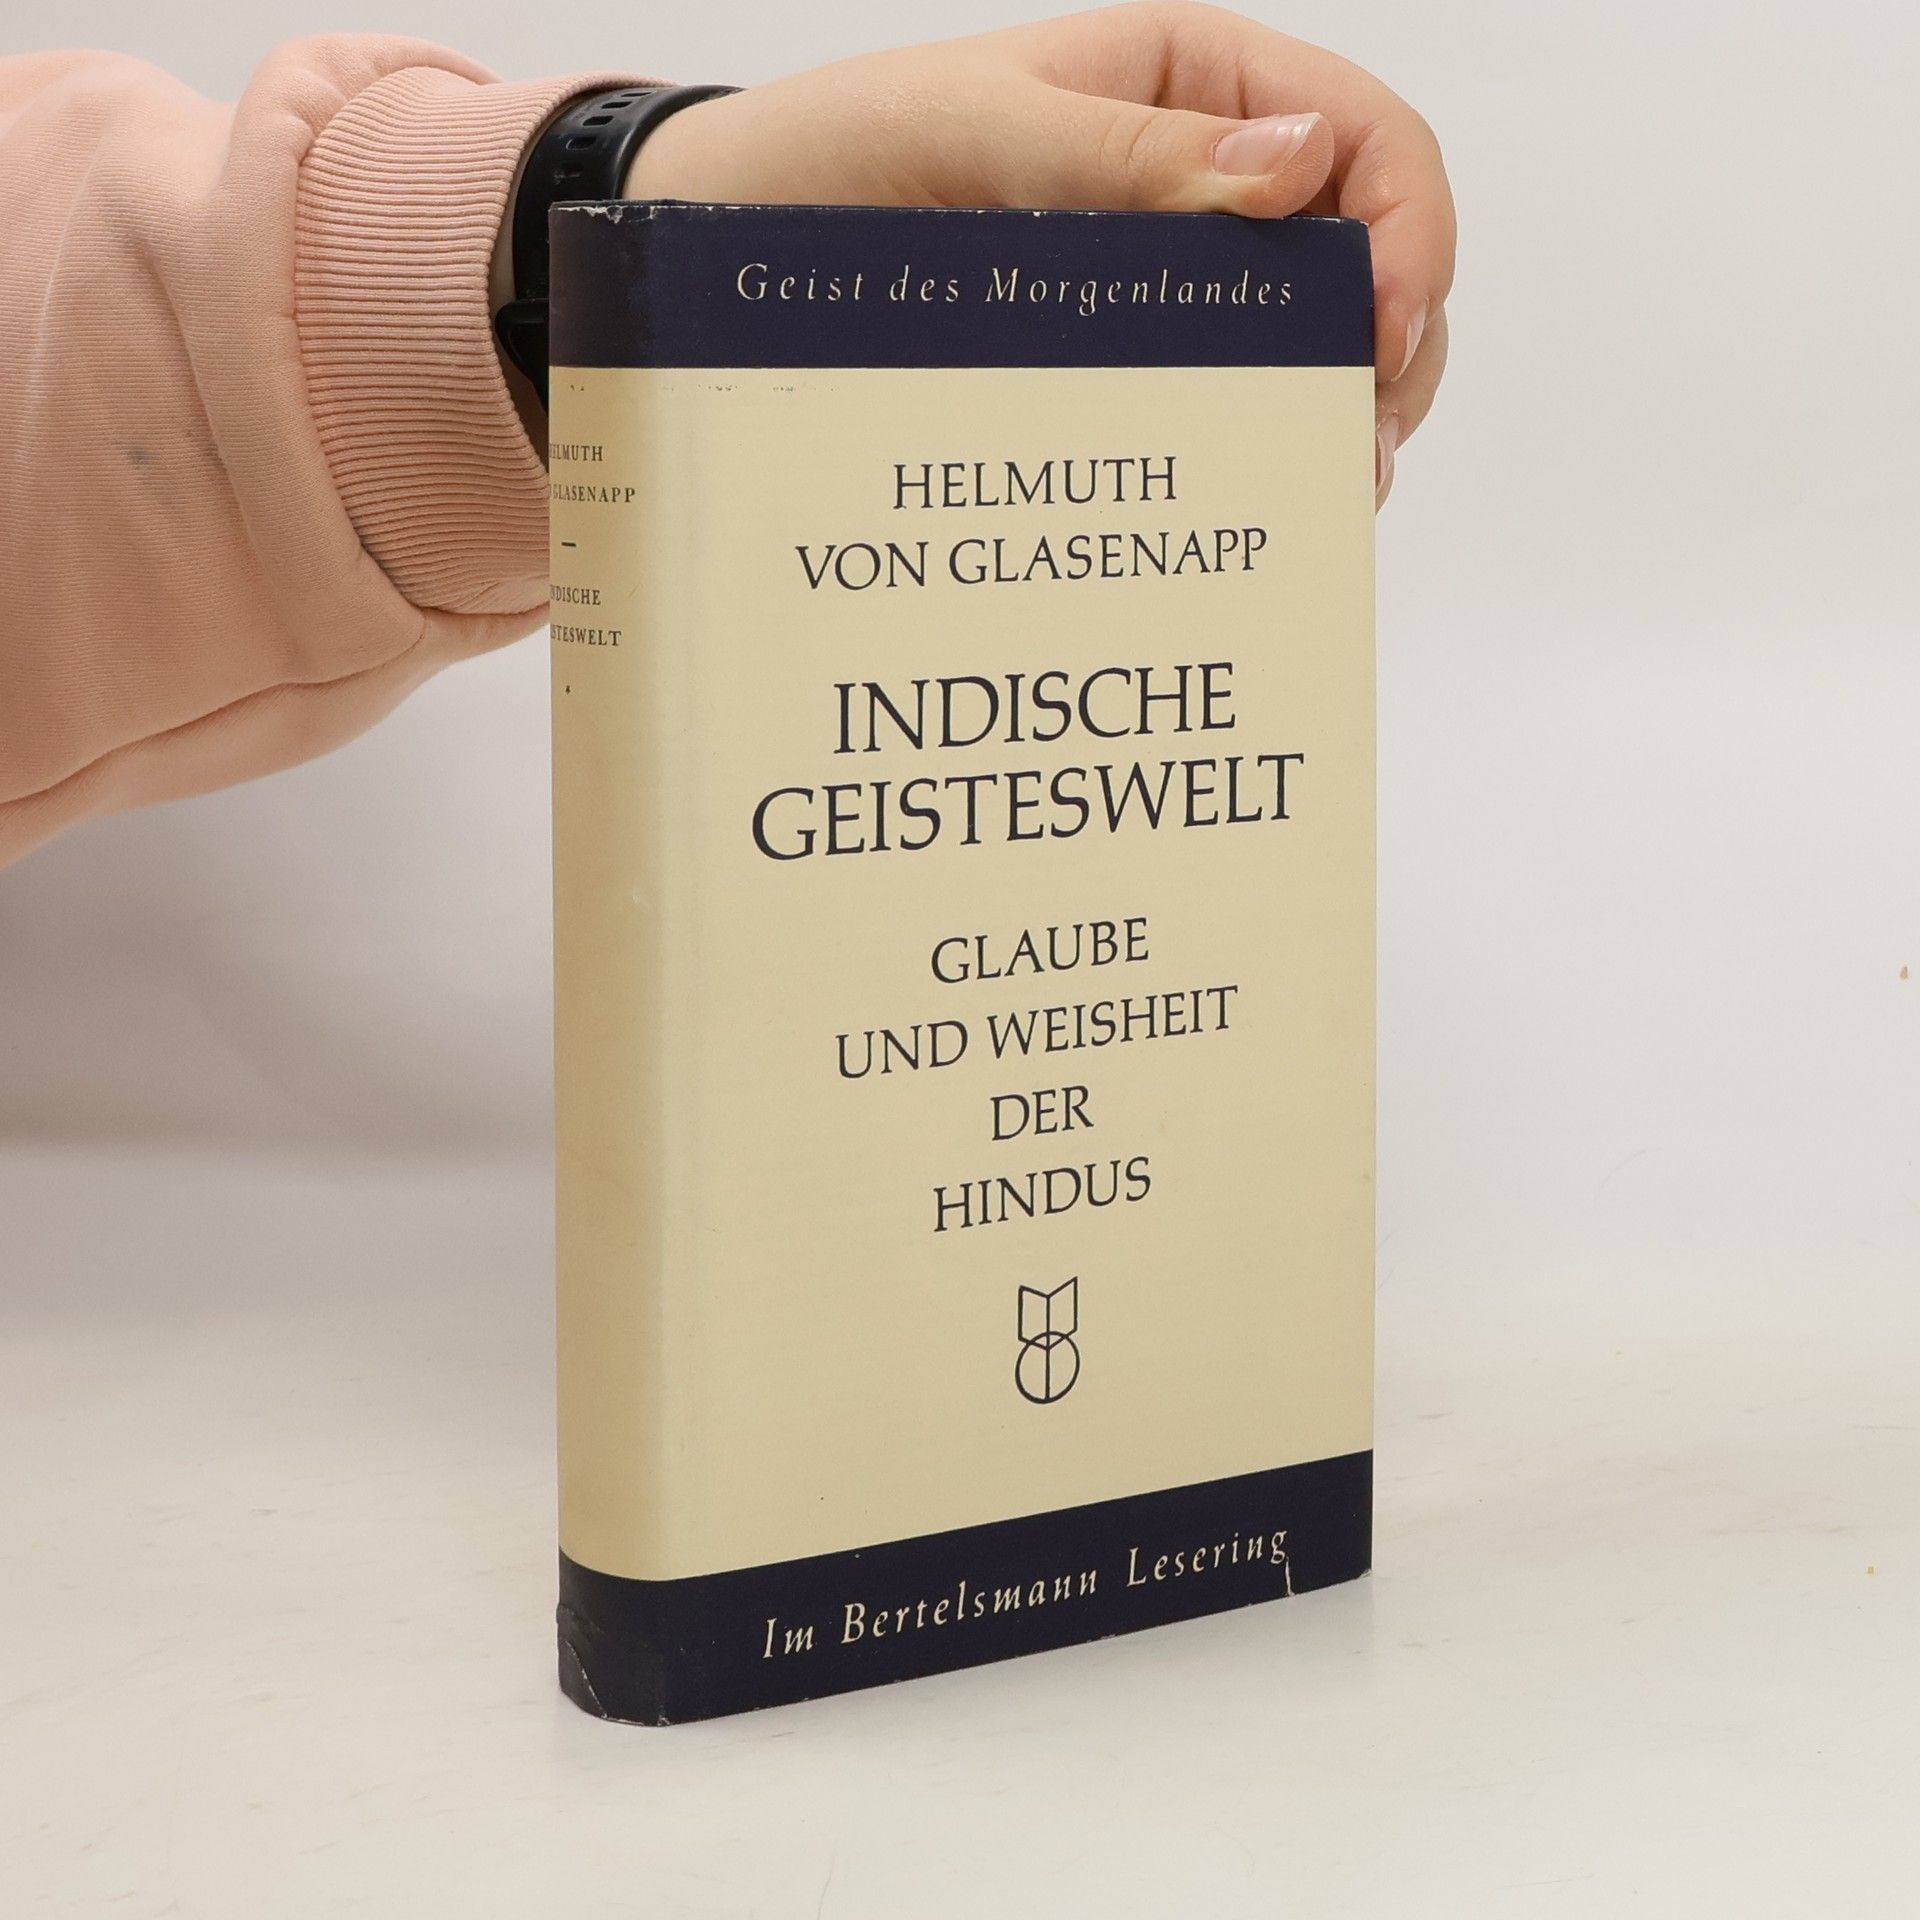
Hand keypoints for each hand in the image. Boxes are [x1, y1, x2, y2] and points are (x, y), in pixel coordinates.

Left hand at [627, 3, 1453, 504]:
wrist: (736, 240)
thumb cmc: (840, 153)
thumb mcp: (977, 131)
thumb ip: (1129, 151)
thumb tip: (1296, 170)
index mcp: (1196, 84)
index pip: (1368, 138)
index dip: (1411, 230)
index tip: (1386, 329)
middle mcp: (1205, 179)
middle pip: (1370, 251)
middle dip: (1393, 344)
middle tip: (1362, 449)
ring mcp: (1176, 279)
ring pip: (1317, 339)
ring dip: (1346, 408)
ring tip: (1331, 486)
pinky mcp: (1133, 359)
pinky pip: (1233, 398)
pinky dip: (1270, 447)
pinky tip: (1264, 492)